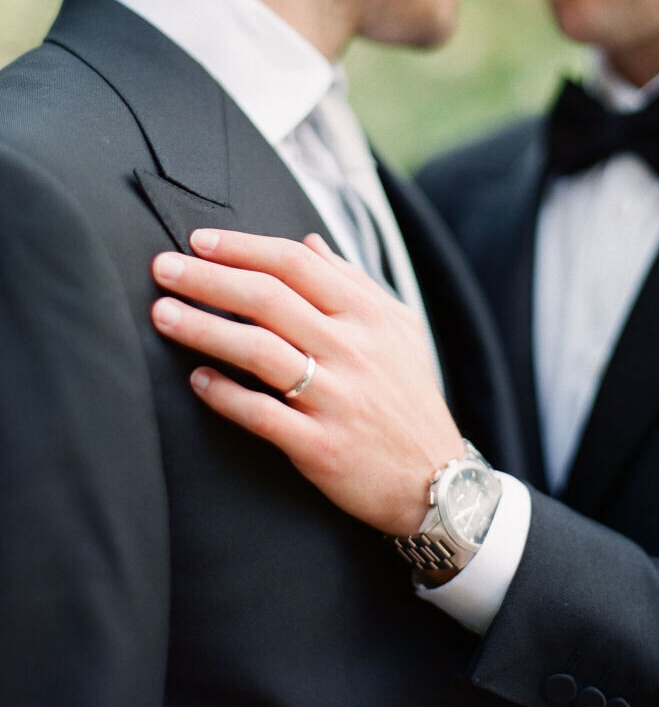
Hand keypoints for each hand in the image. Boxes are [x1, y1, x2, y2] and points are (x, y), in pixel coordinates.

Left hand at [150, 229, 463, 535]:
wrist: (437, 479)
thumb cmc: (409, 395)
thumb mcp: (398, 327)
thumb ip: (353, 282)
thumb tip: (309, 243)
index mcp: (366, 314)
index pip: (295, 264)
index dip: (243, 247)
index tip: (199, 240)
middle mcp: (350, 349)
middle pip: (268, 299)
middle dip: (208, 279)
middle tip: (161, 267)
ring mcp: (335, 398)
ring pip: (258, 351)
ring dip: (204, 329)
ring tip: (162, 314)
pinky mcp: (321, 446)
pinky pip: (262, 415)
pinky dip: (225, 395)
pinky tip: (196, 379)